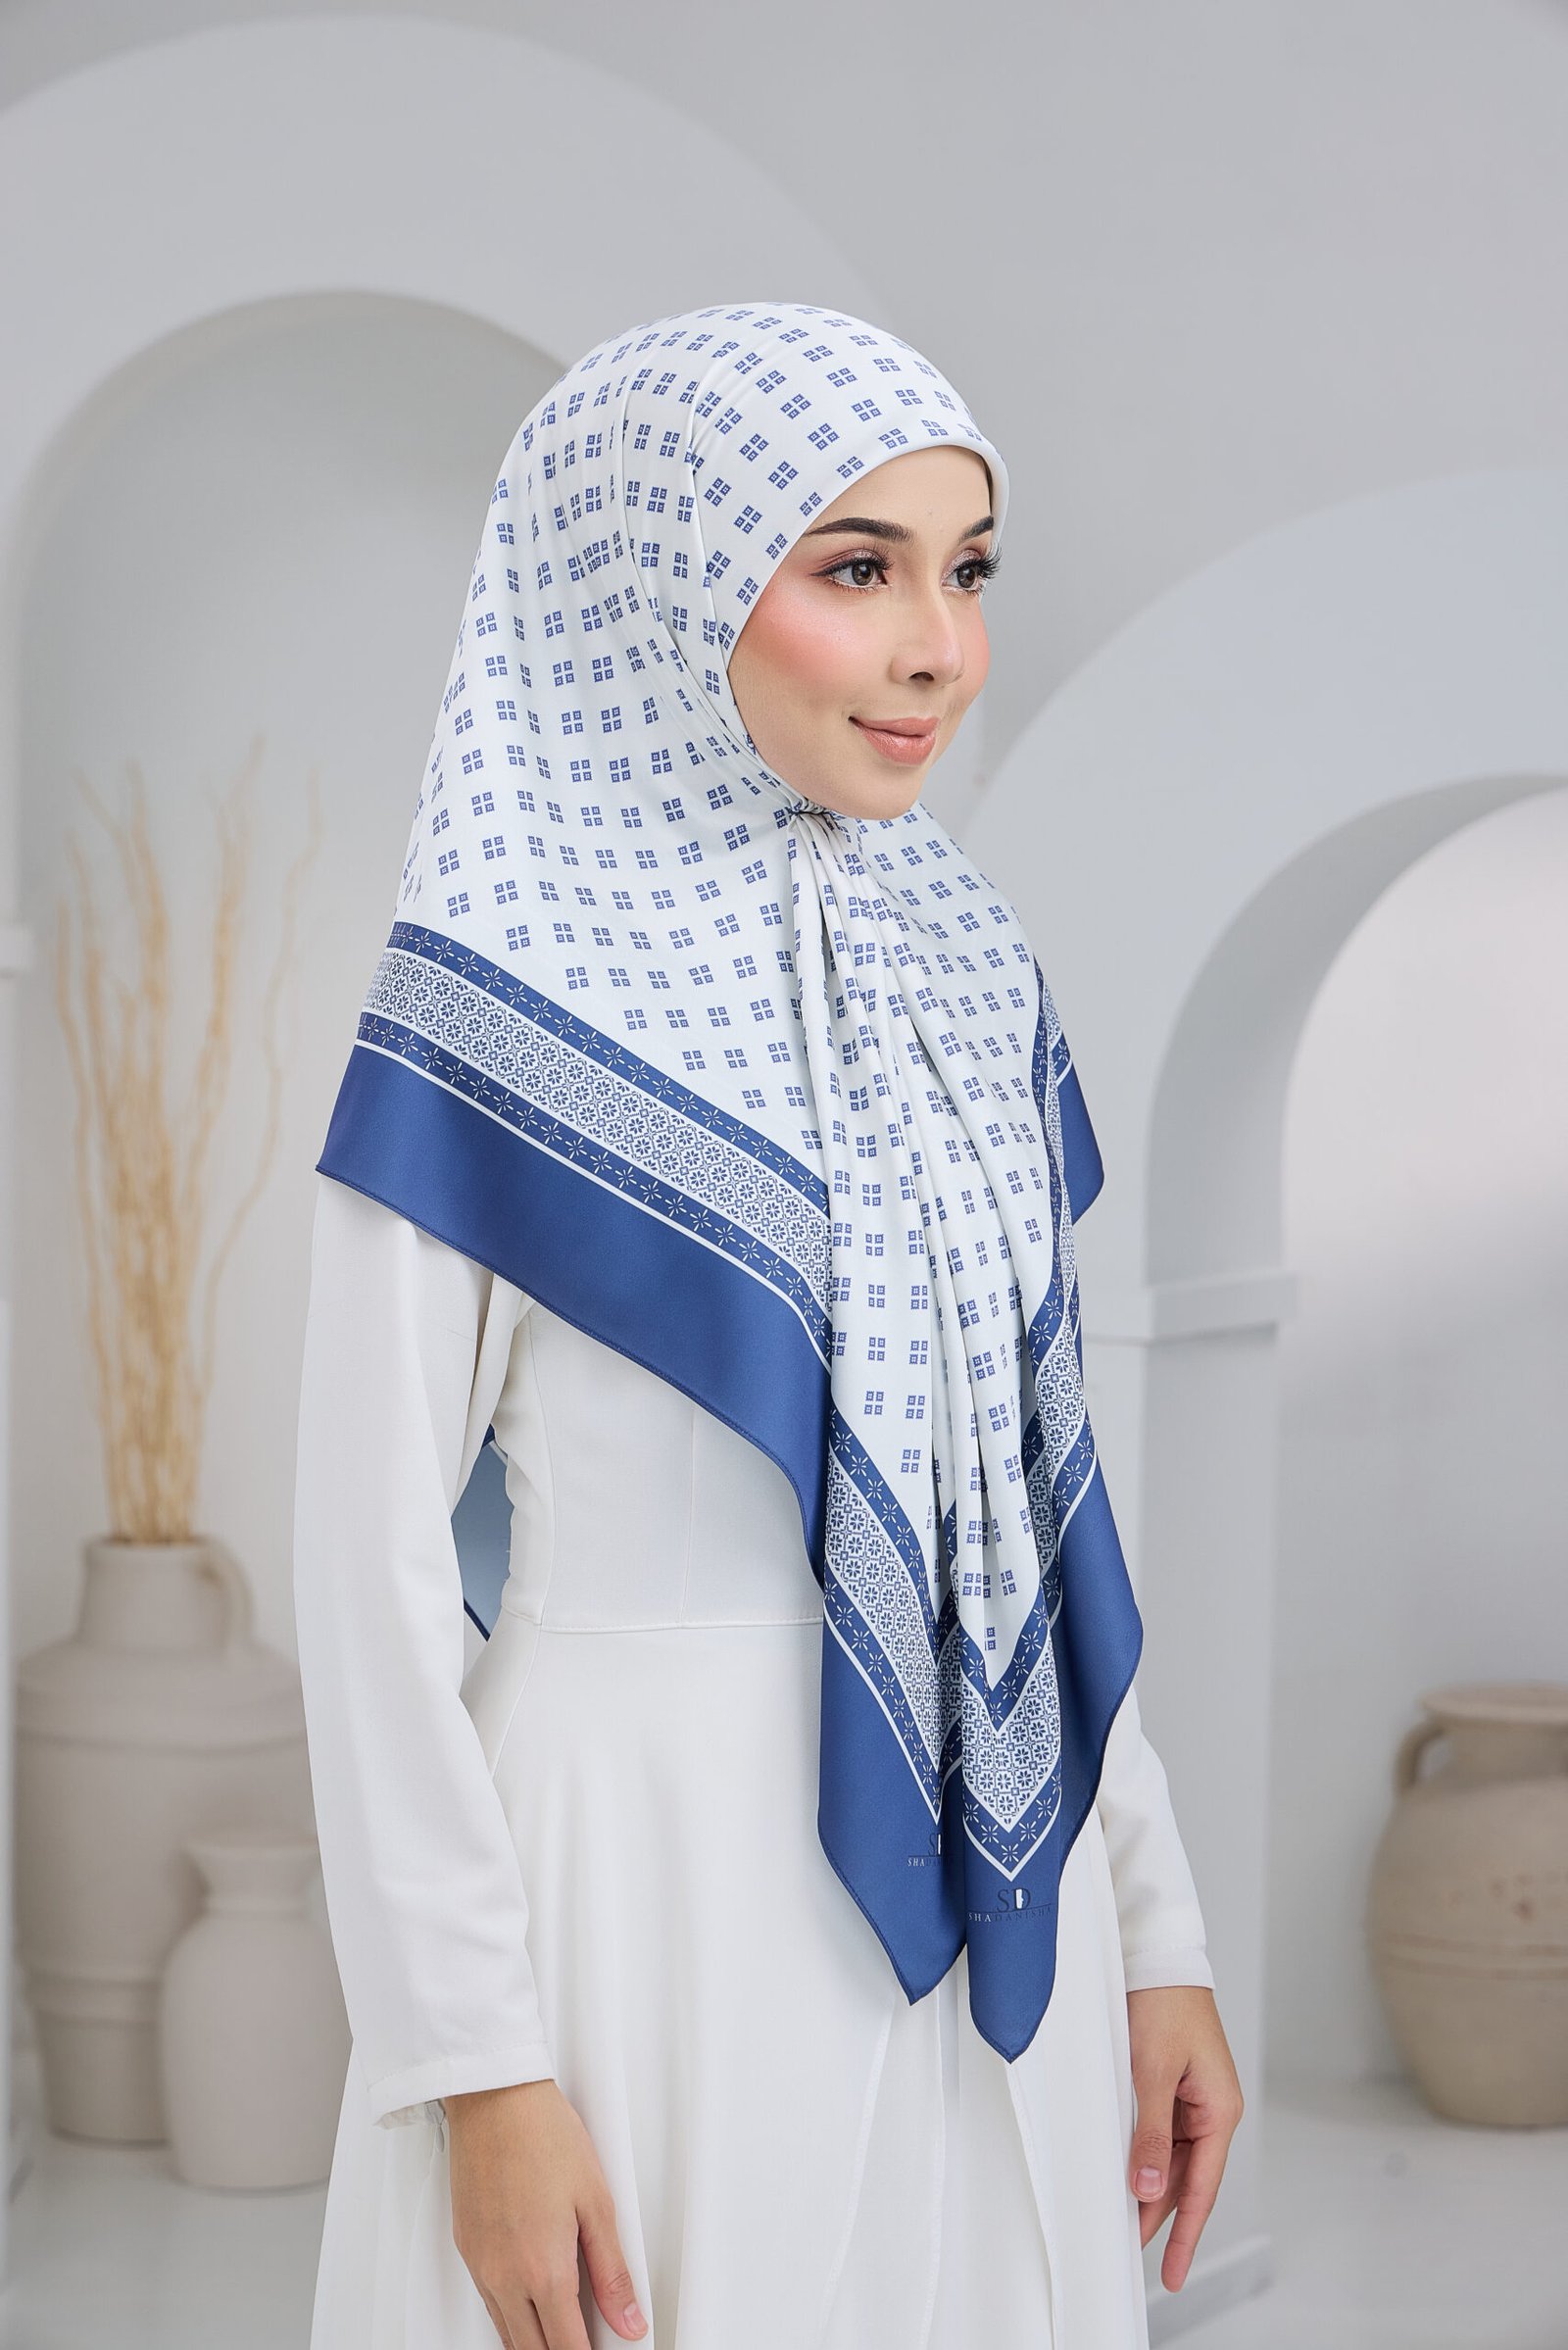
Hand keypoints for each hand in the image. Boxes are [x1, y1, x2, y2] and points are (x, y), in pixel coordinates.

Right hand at [442, 2077, 647, 2347]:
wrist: (494, 2098)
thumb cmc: (544, 2134)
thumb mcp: (597, 2201)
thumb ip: (613, 2272)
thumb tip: (630, 2320)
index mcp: (542, 2270)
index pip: (566, 2349)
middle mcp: (504, 2276)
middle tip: (586, 2339)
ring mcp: (480, 2265)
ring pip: (506, 2334)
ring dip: (534, 2341)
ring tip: (564, 2326)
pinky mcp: (465, 2248)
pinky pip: (488, 2303)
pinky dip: (511, 2315)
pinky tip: (532, 2299)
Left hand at [1124, 1984, 1243, 2291]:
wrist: (1156, 1954)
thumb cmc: (1163, 2003)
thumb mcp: (1152, 2072)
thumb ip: (1151, 2134)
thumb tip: (1150, 2189)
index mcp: (1220, 2110)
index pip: (1202, 2188)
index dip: (1185, 2233)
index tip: (1171, 2274)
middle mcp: (1210, 2109)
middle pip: (1186, 2178)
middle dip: (1159, 2214)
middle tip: (1127, 2248)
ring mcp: (1190, 2098)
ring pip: (1170, 2158)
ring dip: (1147, 2184)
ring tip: (1119, 2216)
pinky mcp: (1170, 2084)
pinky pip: (1158, 2132)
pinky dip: (1141, 2153)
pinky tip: (1121, 2169)